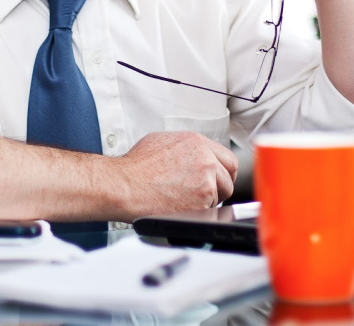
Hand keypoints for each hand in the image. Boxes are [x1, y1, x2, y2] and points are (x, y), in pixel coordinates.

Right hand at [115, 131, 237, 219]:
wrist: (124, 186)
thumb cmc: (136, 167)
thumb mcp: (162, 141)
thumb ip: (187, 146)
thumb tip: (197, 153)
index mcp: (198, 143)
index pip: (229, 159)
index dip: (224, 172)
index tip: (219, 178)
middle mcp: (206, 161)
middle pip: (228, 179)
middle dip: (219, 187)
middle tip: (204, 193)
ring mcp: (205, 183)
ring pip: (219, 197)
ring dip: (207, 201)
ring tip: (183, 199)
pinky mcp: (201, 204)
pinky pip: (209, 212)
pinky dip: (198, 213)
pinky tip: (180, 207)